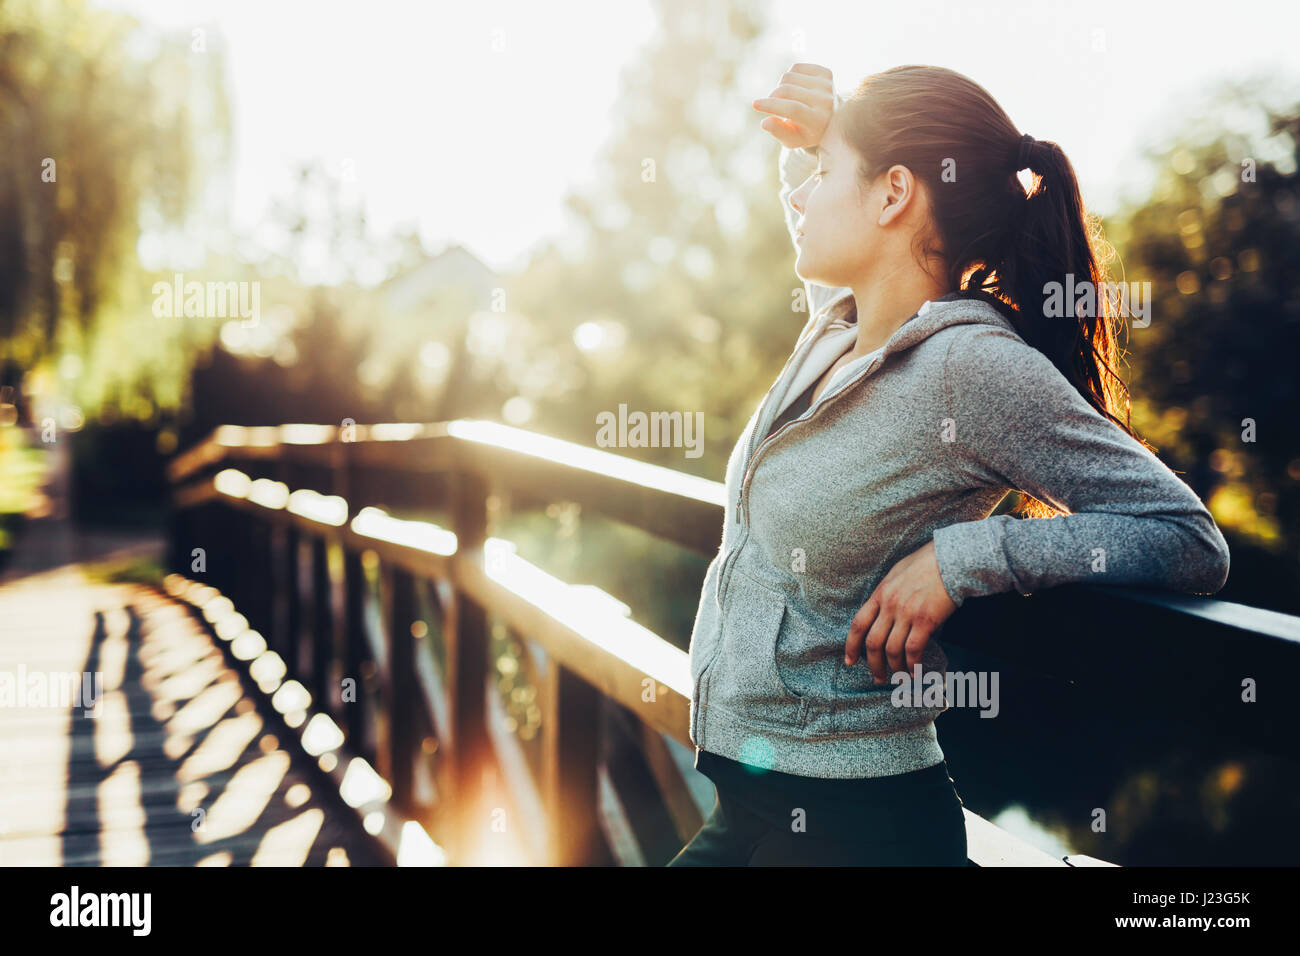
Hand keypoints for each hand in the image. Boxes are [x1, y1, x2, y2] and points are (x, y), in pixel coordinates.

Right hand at [752, 63, 835, 149]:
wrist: (832, 119)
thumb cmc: (806, 132)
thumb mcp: (792, 139)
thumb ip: (778, 132)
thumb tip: (764, 122)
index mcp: (819, 121)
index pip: (792, 109)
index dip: (771, 105)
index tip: (755, 104)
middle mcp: (827, 101)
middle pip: (787, 90)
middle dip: (772, 97)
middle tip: (771, 104)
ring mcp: (828, 85)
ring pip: (789, 76)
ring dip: (780, 87)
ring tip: (786, 98)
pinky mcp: (827, 73)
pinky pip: (796, 67)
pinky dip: (789, 77)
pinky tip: (794, 88)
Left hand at [844, 540, 957, 685]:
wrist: (952, 560)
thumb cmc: (927, 563)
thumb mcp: (897, 573)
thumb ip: (887, 593)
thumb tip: (883, 611)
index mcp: (880, 593)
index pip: (858, 624)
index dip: (851, 646)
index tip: (850, 661)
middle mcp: (890, 605)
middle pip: (873, 642)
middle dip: (873, 664)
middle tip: (878, 678)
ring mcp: (907, 613)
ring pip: (893, 650)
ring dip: (895, 668)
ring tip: (900, 679)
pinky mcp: (926, 621)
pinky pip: (913, 649)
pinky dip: (913, 664)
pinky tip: (916, 672)